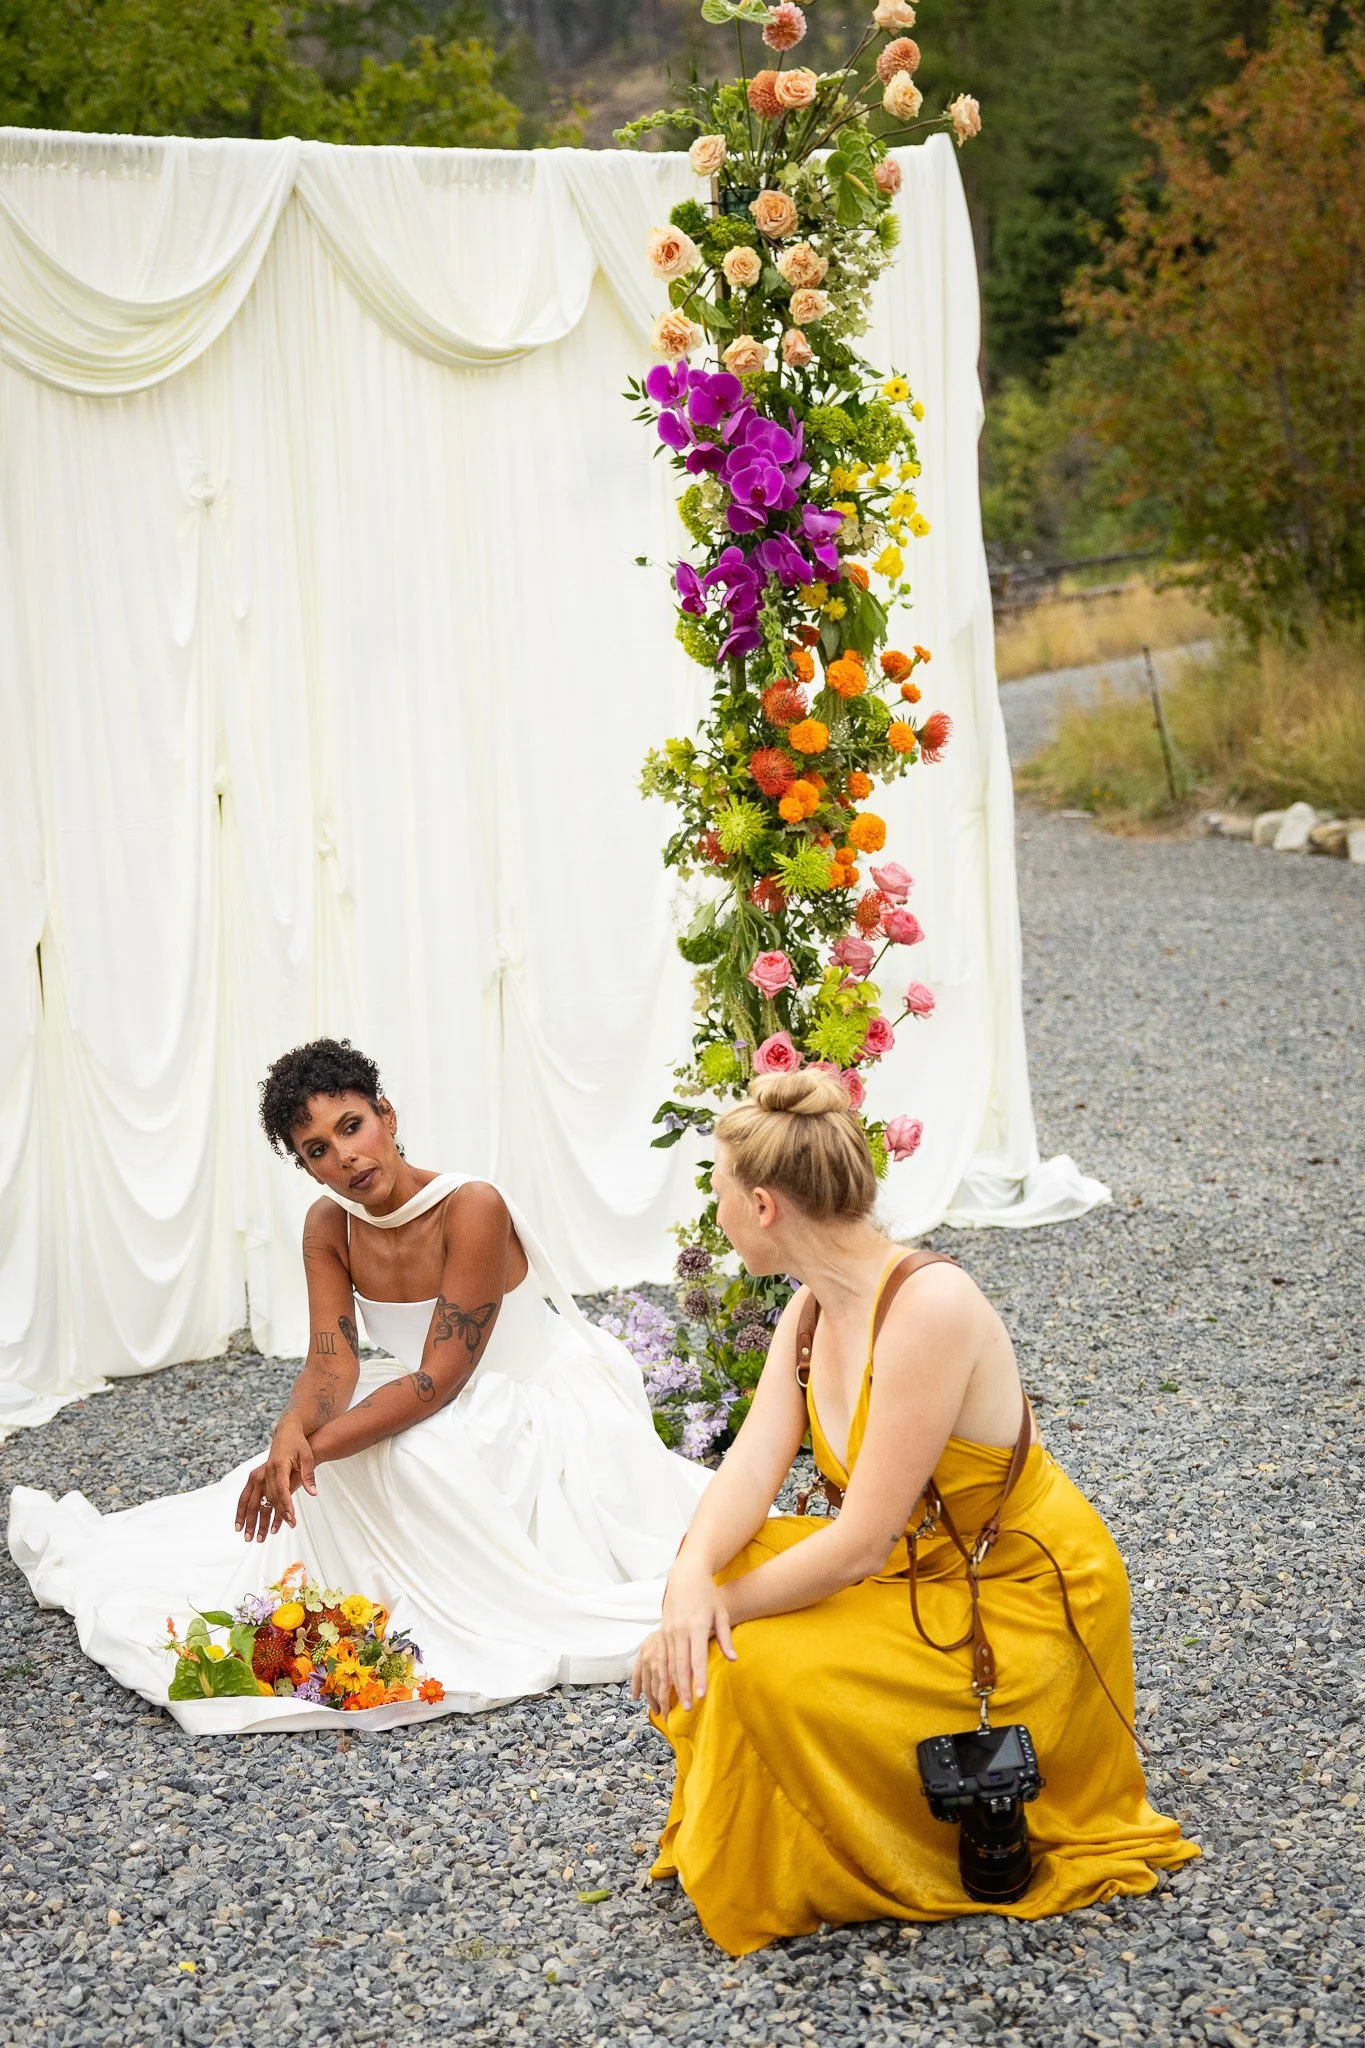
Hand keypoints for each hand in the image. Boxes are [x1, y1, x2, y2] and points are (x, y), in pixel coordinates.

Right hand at [234, 1419, 315, 1542]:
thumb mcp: (307, 1457)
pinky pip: (249, 1496)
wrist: (287, 1431)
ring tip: (248, 1536)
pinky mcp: (258, 1476)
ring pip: (253, 1499)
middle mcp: (266, 1471)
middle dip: (269, 1517)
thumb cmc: (299, 1444)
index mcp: (279, 1466)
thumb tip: (313, 1493)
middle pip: (266, 1498)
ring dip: (249, 1518)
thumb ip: (308, 1475)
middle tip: (271, 1534)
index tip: (291, 1519)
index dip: (285, 1505)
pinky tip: (242, 1523)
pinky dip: (244, 1510)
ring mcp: (260, 1474)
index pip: (281, 1489)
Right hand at [631, 1563, 735, 1713]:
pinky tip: (667, 1686)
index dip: (700, 1678)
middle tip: (689, 1707)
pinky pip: (663, 1657)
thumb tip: (733, 1659)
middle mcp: (680, 1630)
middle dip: (685, 1688)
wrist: (685, 1576)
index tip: (702, 1695)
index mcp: (697, 1626)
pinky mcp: (662, 1631)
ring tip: (678, 1703)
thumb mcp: (721, 1613)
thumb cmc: (707, 1595)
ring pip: (669, 1664)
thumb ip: (725, 1637)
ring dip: (673, 1685)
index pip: (698, 1658)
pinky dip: (665, 1673)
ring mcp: (668, 1631)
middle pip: (681, 1665)